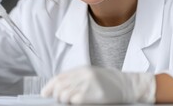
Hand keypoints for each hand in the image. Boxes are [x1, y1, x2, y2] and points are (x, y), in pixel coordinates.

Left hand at [41, 66, 155, 103]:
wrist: (127, 85)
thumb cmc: (108, 82)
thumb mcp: (90, 75)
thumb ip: (75, 79)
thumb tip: (57, 89)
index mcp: (81, 69)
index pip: (59, 77)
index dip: (49, 86)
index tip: (45, 94)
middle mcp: (83, 75)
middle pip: (60, 86)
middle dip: (57, 96)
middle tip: (62, 100)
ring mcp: (88, 84)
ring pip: (65, 95)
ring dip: (65, 101)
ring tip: (73, 102)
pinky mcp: (93, 95)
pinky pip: (75, 101)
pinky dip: (73, 104)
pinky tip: (79, 103)